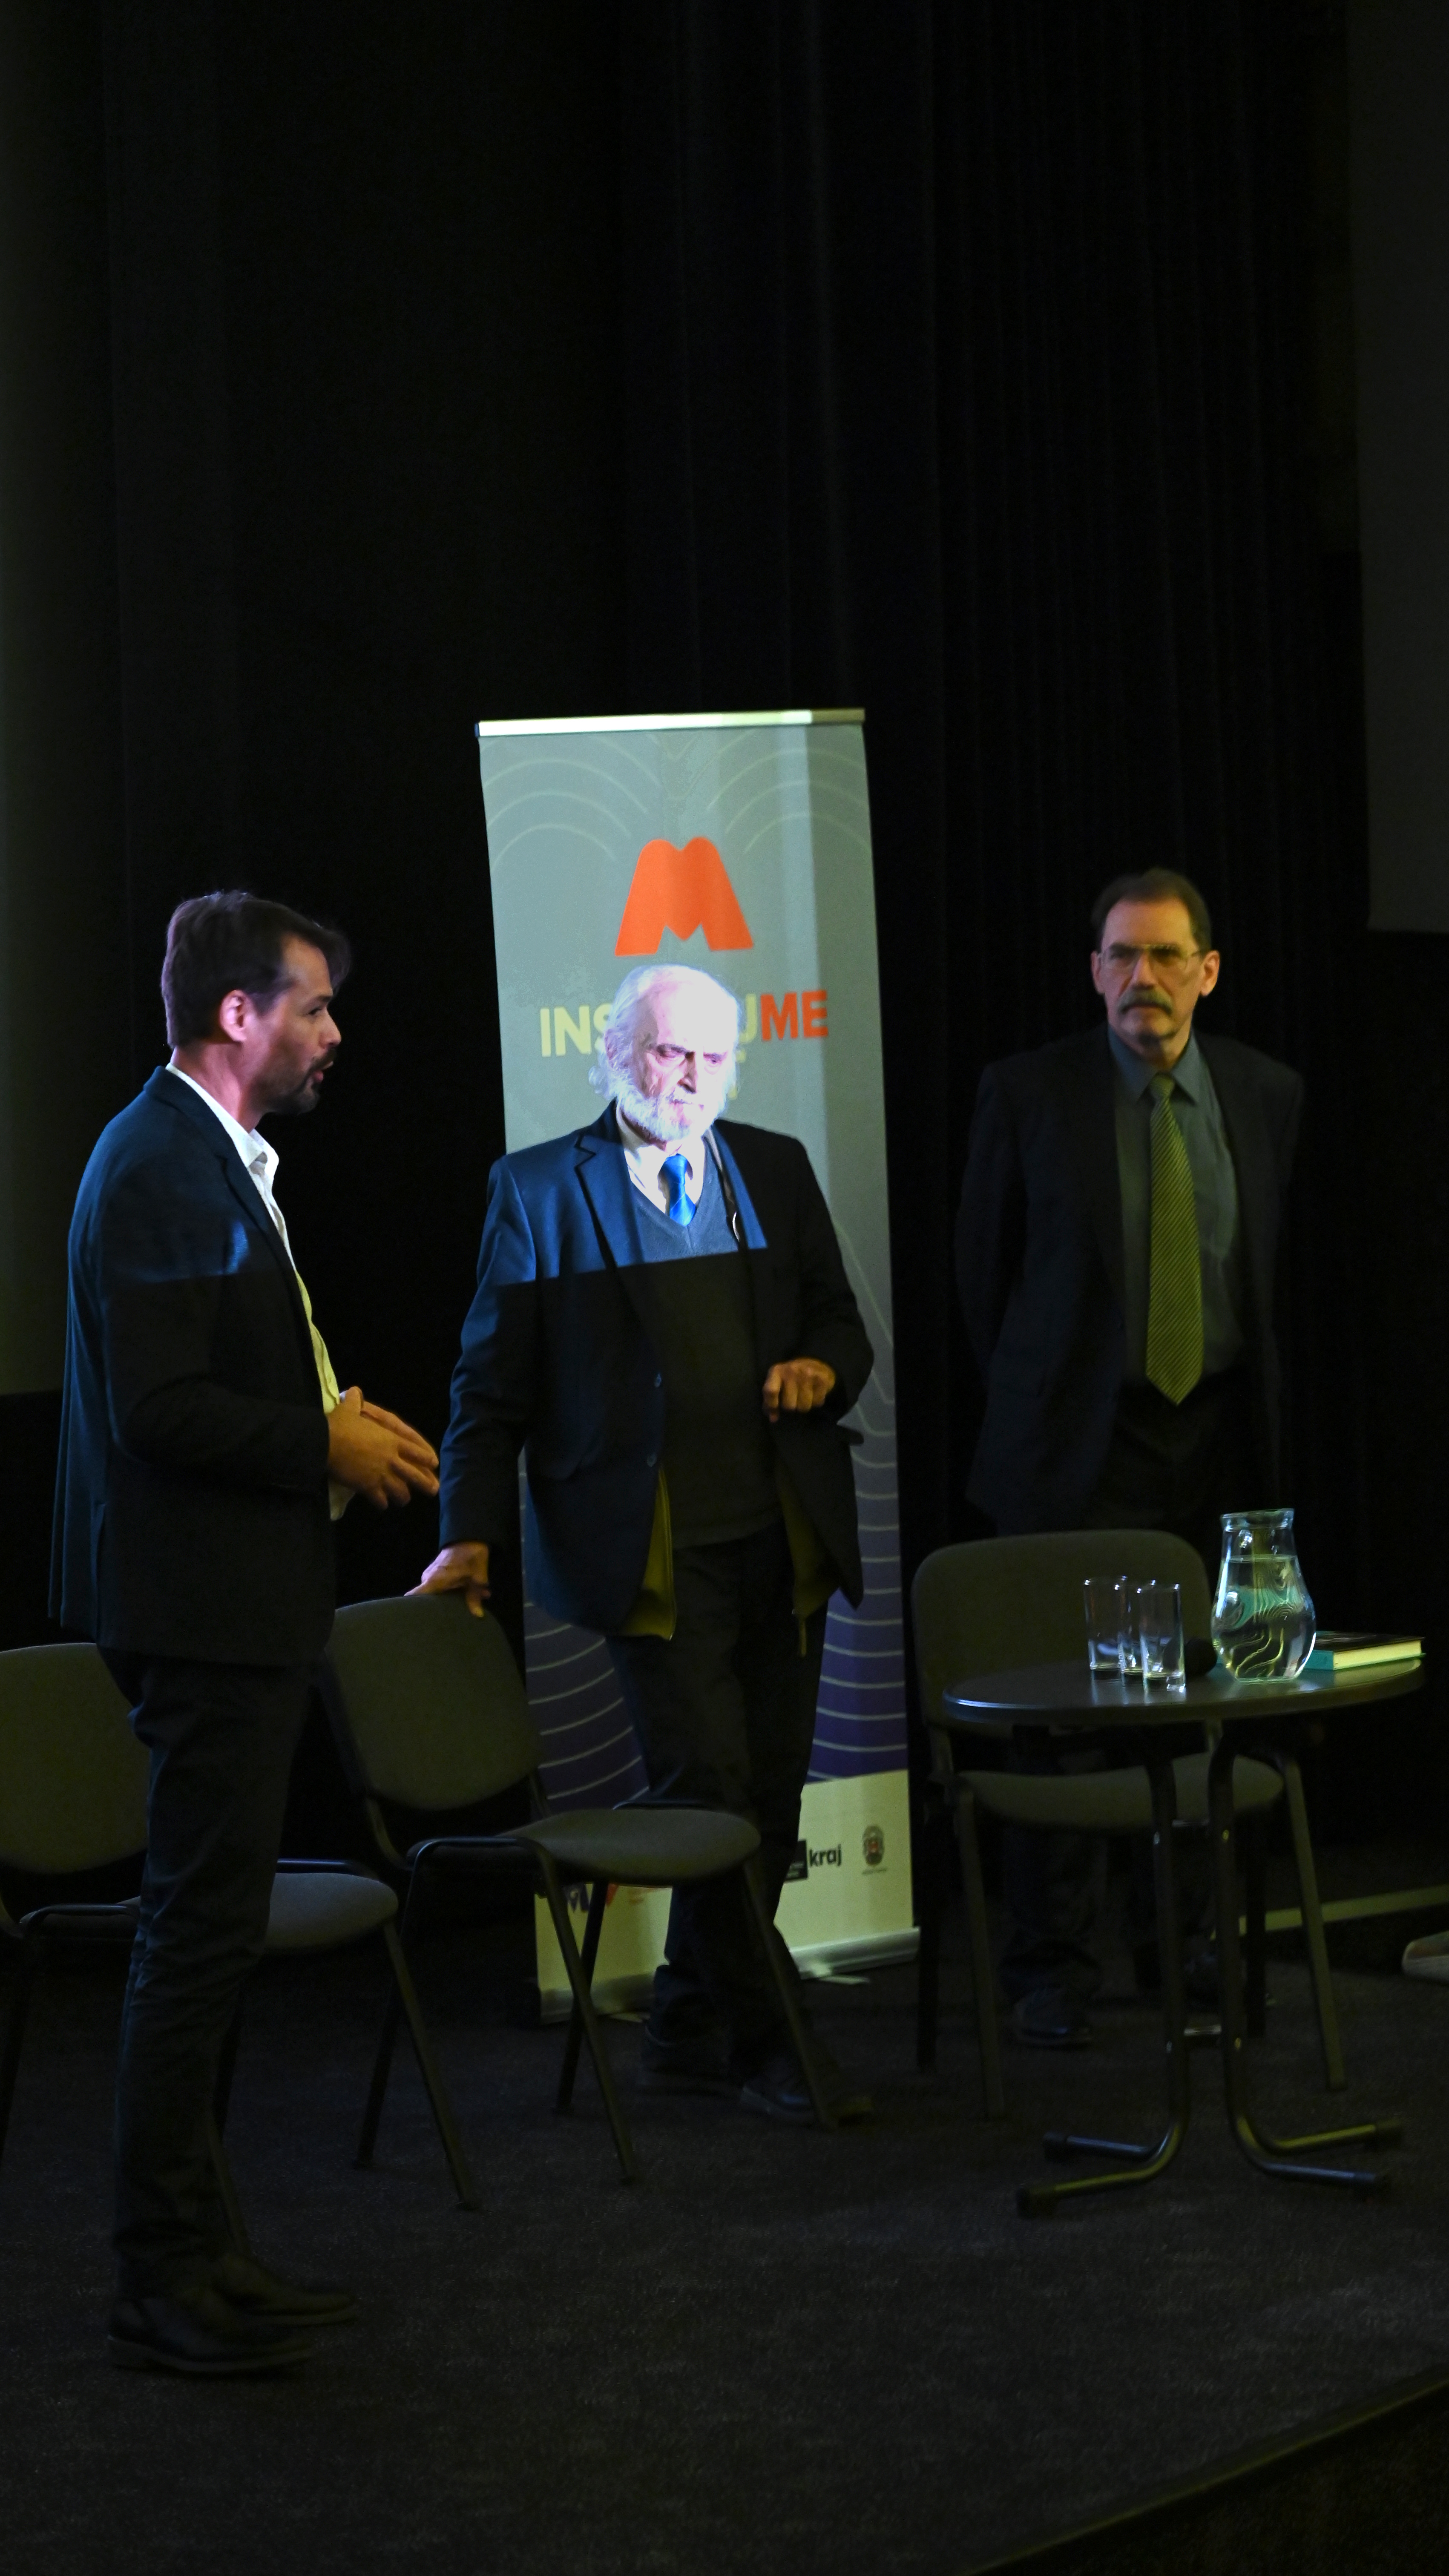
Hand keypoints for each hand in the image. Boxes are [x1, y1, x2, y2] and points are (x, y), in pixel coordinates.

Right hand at [326, 1385, 438, 1509]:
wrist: (326, 1443)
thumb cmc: (340, 1424)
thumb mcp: (349, 1409)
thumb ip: (355, 1401)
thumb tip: (353, 1390)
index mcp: (391, 1440)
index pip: (415, 1450)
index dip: (426, 1458)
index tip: (434, 1464)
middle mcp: (391, 1459)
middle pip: (415, 1475)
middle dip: (426, 1484)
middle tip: (433, 1490)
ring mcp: (381, 1475)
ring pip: (400, 1491)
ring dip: (402, 1496)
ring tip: (402, 1500)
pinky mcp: (368, 1487)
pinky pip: (380, 1500)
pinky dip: (382, 1504)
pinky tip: (381, 1505)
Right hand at [409, 1542, 491, 1616]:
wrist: (469, 1536)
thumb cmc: (471, 1557)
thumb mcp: (477, 1578)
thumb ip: (474, 1597)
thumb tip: (478, 1615)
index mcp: (434, 1581)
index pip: (413, 1597)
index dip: (413, 1610)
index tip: (419, 1620)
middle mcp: (428, 1578)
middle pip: (427, 1599)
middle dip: (441, 1608)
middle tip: (453, 1615)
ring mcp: (431, 1574)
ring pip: (437, 1592)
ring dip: (451, 1598)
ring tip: (468, 1603)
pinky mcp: (437, 1572)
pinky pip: (441, 1585)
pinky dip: (453, 1590)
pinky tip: (468, 1593)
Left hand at [762, 1356, 836, 1420]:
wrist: (815, 1363)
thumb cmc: (792, 1377)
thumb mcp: (777, 1383)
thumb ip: (771, 1400)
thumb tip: (773, 1419)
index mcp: (777, 1371)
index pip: (771, 1391)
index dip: (772, 1406)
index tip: (775, 1413)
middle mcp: (791, 1370)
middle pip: (789, 1405)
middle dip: (792, 1406)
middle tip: (794, 1398)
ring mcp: (807, 1373)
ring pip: (804, 1406)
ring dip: (804, 1405)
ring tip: (805, 1396)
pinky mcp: (822, 1378)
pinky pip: (817, 1403)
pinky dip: (816, 1402)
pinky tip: (814, 1392)